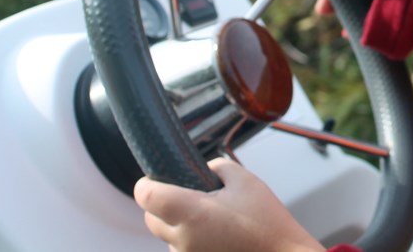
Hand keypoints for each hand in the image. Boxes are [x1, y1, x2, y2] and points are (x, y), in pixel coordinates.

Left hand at [133, 158, 324, 251]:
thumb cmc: (267, 220)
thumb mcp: (245, 180)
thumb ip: (218, 168)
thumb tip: (204, 171)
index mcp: (191, 213)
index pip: (146, 196)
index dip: (146, 183)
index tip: (153, 178)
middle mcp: (183, 239)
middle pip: (150, 219)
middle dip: (160, 205)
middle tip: (186, 195)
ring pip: (167, 237)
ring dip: (179, 225)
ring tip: (212, 218)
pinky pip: (183, 250)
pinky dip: (192, 240)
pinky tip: (218, 234)